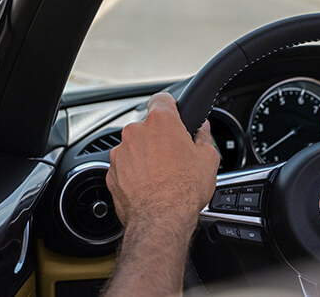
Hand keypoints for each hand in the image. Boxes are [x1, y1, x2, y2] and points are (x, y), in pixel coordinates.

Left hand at [106, 93, 219, 234]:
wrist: (160, 220)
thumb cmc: (184, 190)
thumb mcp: (208, 158)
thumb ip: (204, 137)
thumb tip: (203, 129)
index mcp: (161, 122)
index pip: (162, 99)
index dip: (171, 106)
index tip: (176, 115)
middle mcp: (136, 133)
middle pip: (148, 126)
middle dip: (160, 138)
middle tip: (176, 155)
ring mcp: (120, 153)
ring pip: (135, 147)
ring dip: (146, 156)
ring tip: (163, 176)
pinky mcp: (111, 173)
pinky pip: (125, 166)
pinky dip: (134, 173)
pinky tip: (150, 186)